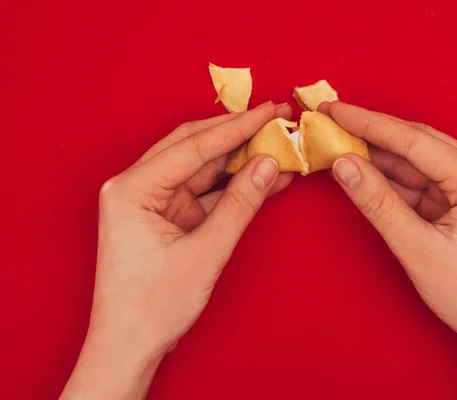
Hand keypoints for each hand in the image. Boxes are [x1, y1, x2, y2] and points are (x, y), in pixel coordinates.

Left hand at [61, 102, 293, 399]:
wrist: (129, 347)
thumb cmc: (153, 305)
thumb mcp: (205, 253)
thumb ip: (240, 205)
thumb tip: (270, 165)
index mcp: (131, 189)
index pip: (193, 146)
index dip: (237, 127)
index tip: (270, 111)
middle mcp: (137, 187)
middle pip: (195, 149)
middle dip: (238, 135)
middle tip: (276, 118)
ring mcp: (153, 202)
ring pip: (203, 169)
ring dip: (240, 161)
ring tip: (279, 146)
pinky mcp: (168, 217)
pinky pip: (206, 194)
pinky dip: (234, 188)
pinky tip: (265, 178)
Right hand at [321, 101, 456, 399]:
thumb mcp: (417, 249)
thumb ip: (378, 203)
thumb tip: (344, 165)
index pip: (415, 141)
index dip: (369, 123)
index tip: (335, 110)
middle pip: (419, 144)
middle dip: (373, 135)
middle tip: (333, 122)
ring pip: (422, 162)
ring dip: (383, 158)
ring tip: (343, 147)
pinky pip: (429, 181)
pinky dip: (398, 181)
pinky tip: (369, 173)